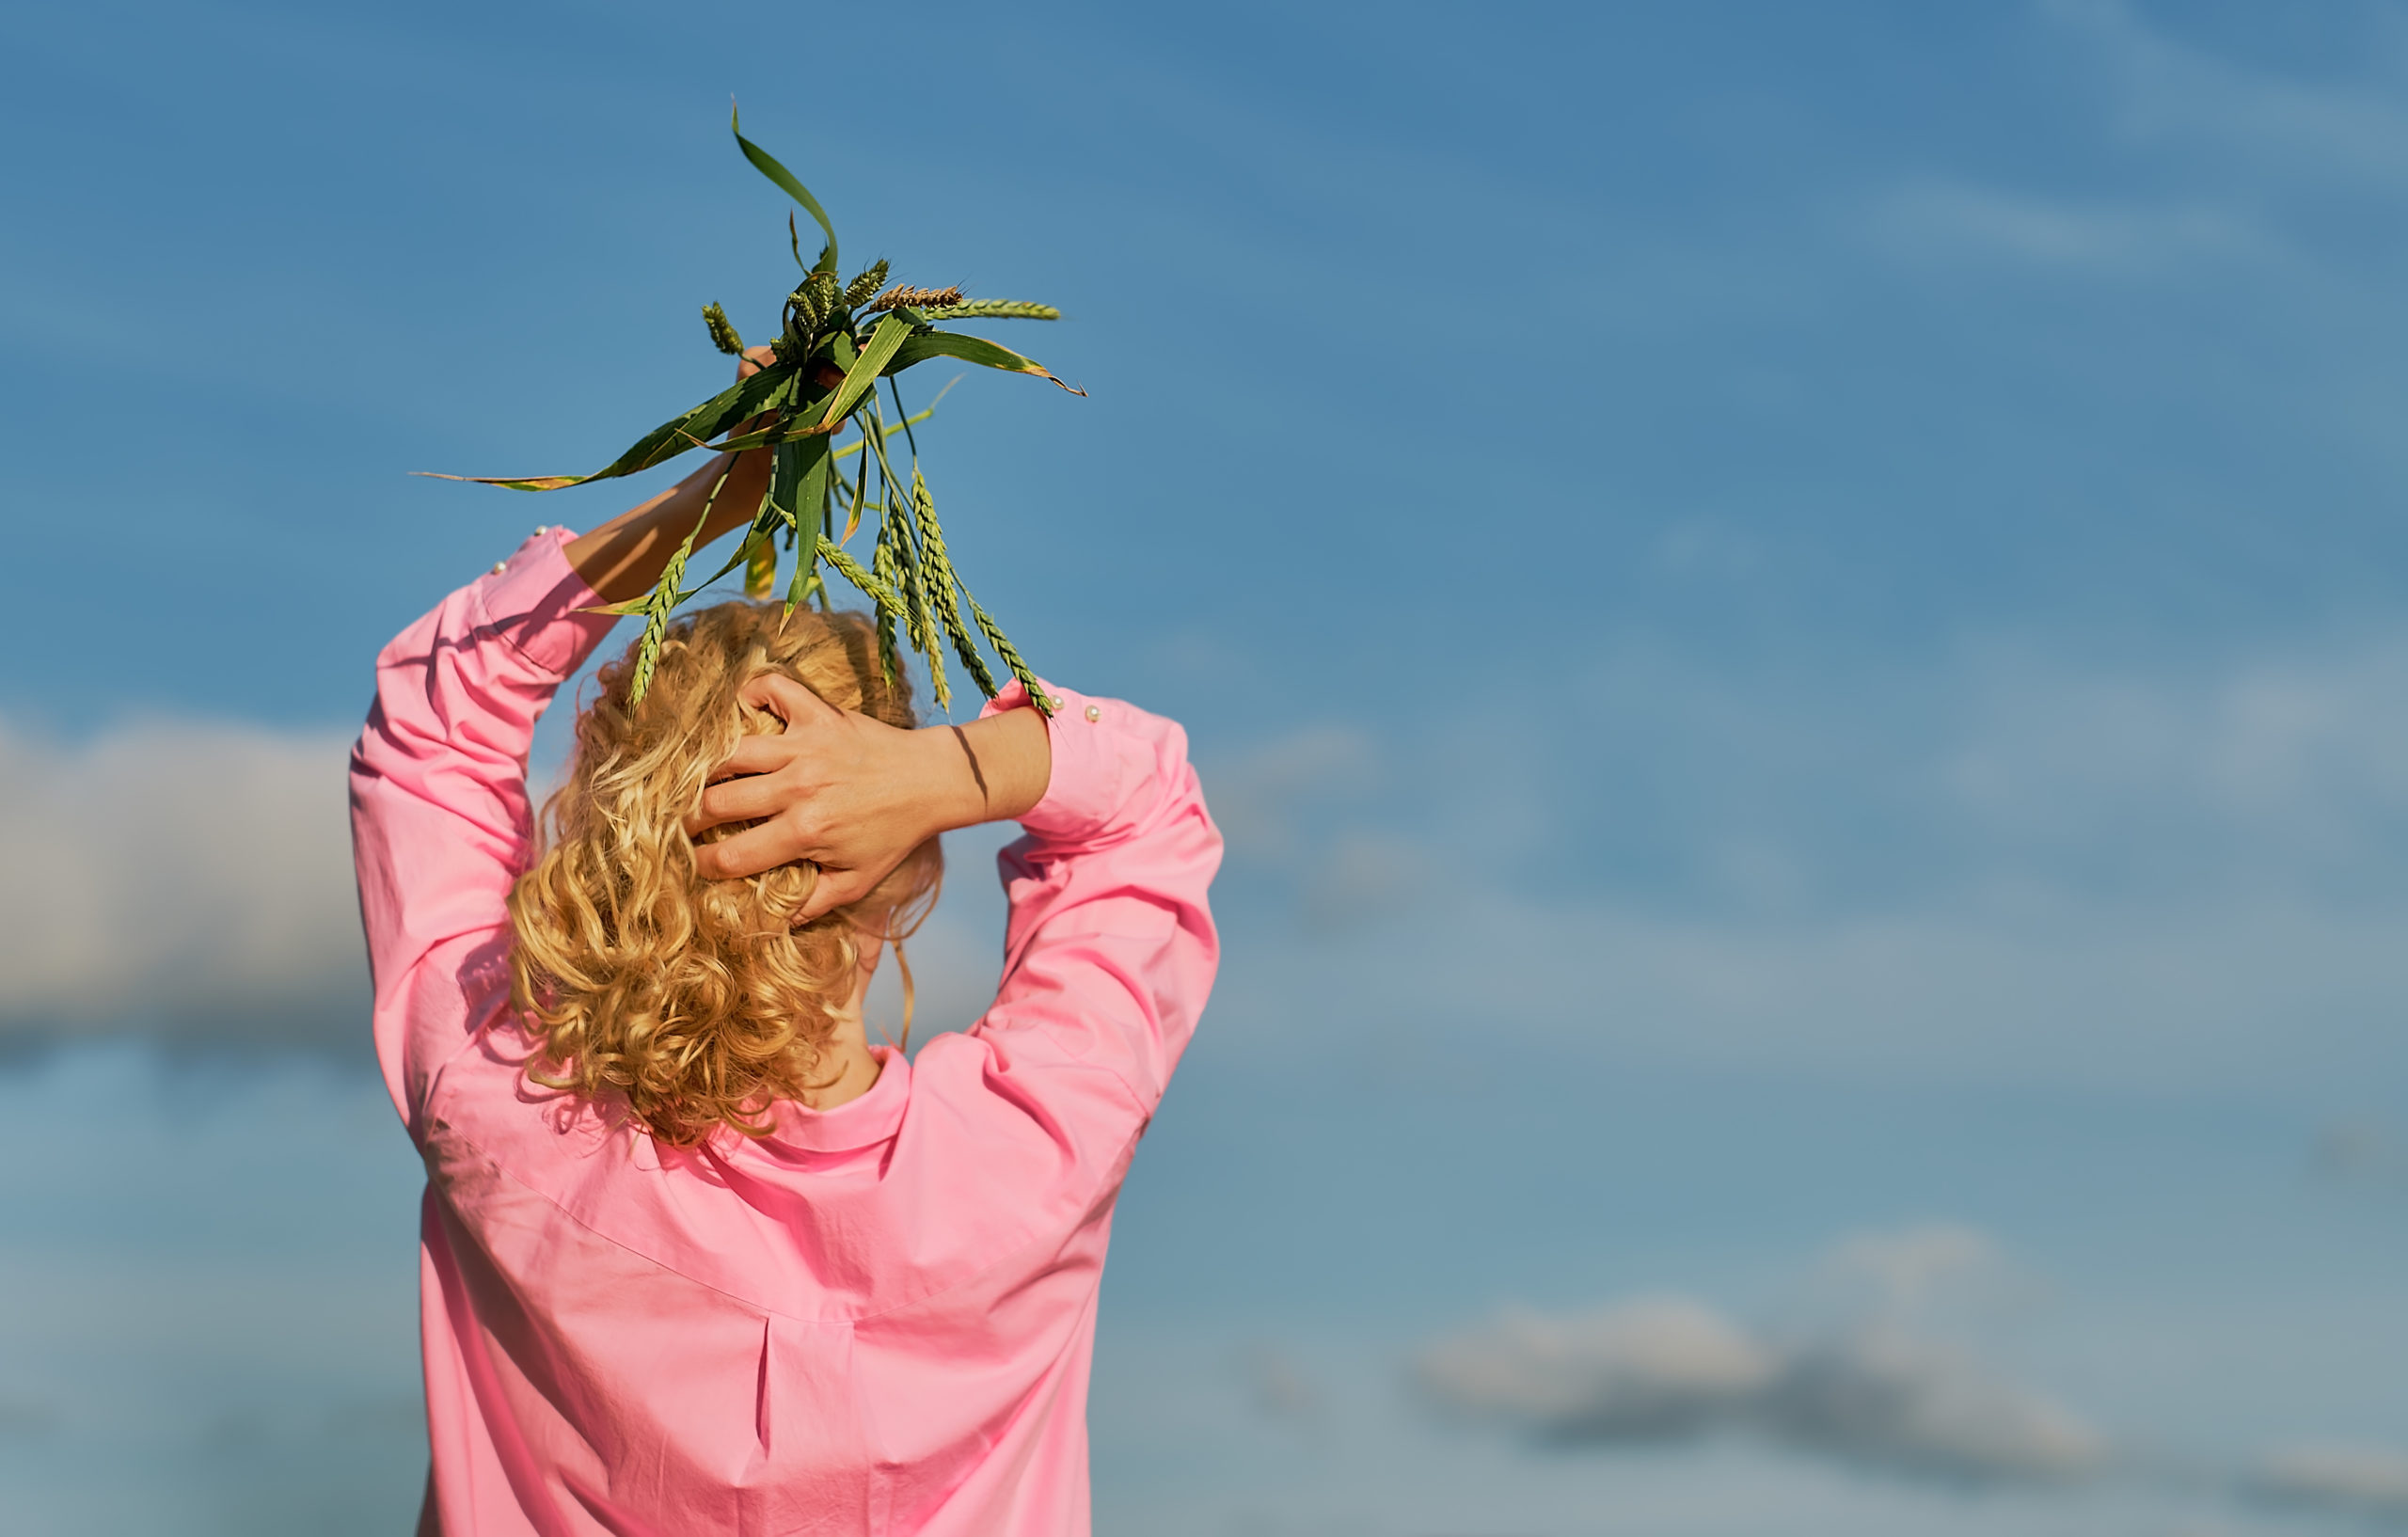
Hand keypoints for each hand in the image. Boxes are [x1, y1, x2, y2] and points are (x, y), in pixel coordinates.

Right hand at [685, 675, 963, 919]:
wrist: (932, 781)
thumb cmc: (893, 833)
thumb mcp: (857, 880)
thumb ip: (813, 903)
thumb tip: (773, 922)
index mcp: (806, 832)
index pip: (733, 855)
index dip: (705, 865)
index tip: (696, 864)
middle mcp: (799, 788)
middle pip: (718, 802)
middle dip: (692, 818)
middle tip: (688, 822)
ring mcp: (806, 747)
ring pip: (732, 752)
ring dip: (709, 767)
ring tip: (704, 778)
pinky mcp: (819, 715)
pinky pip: (772, 691)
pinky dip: (751, 694)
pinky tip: (743, 711)